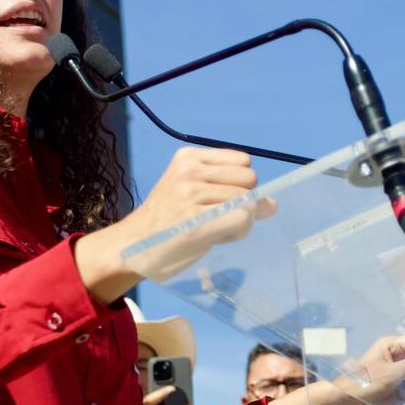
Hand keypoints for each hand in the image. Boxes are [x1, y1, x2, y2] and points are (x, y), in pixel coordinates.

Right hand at [75, 148, 272, 300]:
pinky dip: (238, 231)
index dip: (239, 183)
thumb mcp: (193, 194)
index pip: (243, 161)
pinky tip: (216, 236)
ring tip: (212, 227)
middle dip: (241, 201)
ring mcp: (192, 196)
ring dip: (239, 220)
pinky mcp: (197, 223)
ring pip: (248, 202)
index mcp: (188, 158)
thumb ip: (232, 192)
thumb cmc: (166, 222)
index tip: (217, 199)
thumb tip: (272, 203)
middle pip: (249, 179)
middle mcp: (189, 172)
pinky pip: (242, 219)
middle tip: (214, 216)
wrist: (132, 246)